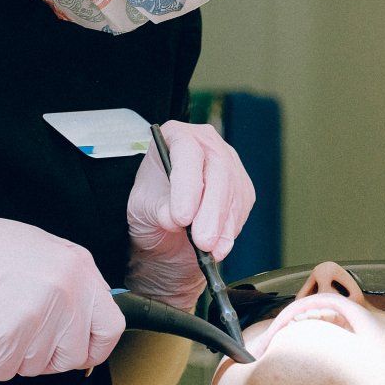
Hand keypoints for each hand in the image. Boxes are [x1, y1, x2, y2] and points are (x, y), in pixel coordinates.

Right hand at [0, 202, 124, 379]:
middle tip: (13, 329)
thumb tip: (81, 322)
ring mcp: (39, 315)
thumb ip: (64, 282)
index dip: (92, 347)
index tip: (75, 351)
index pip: (111, 326)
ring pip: (37, 367)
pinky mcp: (8, 338)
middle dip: (44, 355)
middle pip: (74, 356)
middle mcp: (67, 290)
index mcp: (77, 264)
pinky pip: (3, 371)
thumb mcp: (32, 250)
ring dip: (11, 354)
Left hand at [126, 122, 254, 307]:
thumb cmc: (151, 205)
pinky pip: (240, 210)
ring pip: (233, 193)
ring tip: (208, 249)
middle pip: (218, 171)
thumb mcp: (142, 207)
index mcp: (176, 136)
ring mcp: (229, 164)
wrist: (166, 226)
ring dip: (222, 226)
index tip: (181, 217)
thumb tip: (175, 218)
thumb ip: (158, 209)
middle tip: (201, 240)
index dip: (186, 185)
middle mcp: (206, 144)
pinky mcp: (242, 188)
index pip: (187, 152)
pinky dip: (229, 232)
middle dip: (210, 210)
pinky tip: (218, 248)